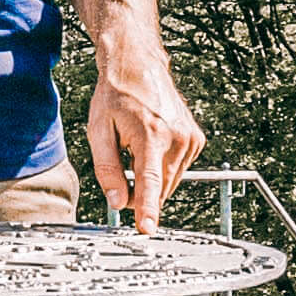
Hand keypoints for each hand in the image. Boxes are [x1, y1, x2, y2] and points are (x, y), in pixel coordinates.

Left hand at [85, 56, 207, 232]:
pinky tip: (152, 144)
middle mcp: (176, 137)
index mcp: (150, 135)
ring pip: (170, 182)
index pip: (149, 181)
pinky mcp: (196, 140)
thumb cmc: (116, 95)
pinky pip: (178, 169)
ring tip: (138, 147)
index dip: (147, 209)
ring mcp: (190, 139)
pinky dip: (164, 167)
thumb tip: (117, 202)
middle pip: (160, 187)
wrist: (139, 66)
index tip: (148, 229)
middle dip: (141, 192)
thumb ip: (107, 170)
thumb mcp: (99, 131)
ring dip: (152, 178)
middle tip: (123, 168)